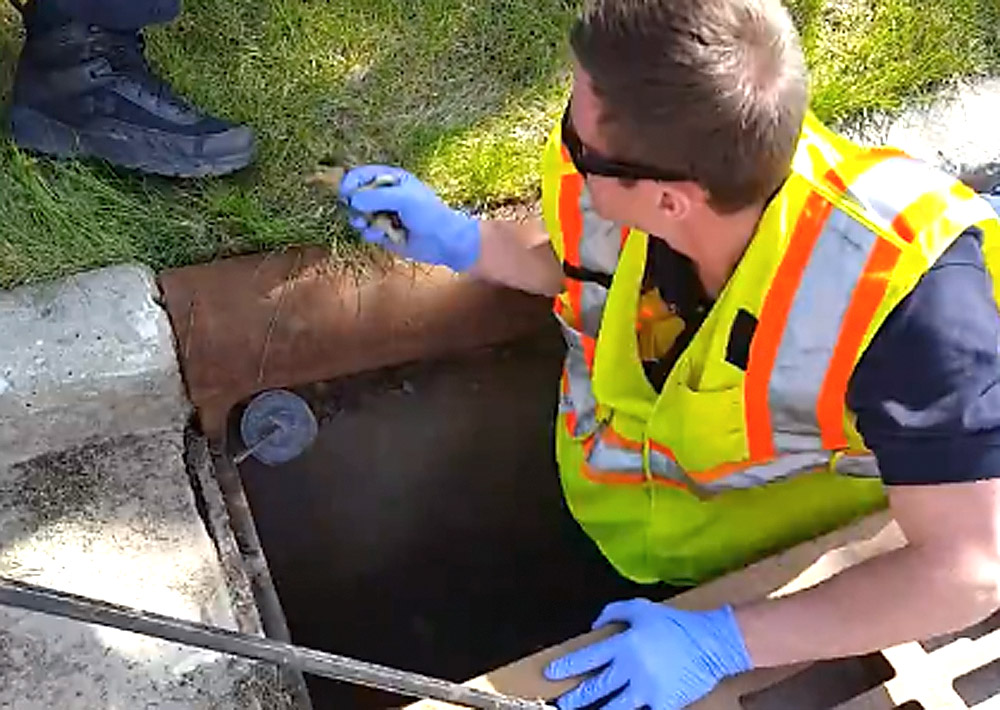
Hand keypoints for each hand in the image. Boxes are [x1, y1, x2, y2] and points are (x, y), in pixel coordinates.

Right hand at [340, 165, 480, 271]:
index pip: (361, 174)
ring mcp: (383, 213)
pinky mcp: (383, 232)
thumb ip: (376, 196)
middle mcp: (384, 194)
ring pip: (358, 214)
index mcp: (390, 179)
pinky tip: (382, 235)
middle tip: (358, 212)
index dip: (350, 182)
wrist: (443, 240)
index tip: (345, 193)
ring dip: (361, 220)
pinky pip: (367, 231)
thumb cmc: (428, 213)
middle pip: (356, 195)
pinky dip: (371, 233)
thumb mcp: (403, 198)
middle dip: (354, 204)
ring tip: (367, 223)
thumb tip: (351, 199)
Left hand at [544, 599, 751, 709]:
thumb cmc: (675, 624)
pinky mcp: (663, 703)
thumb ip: (614, 612)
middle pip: (596, 687)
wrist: (712, 642)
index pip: (587, 658)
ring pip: (615, 707)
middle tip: (562, 704)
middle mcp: (631, 668)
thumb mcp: (642, 608)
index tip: (550, 673)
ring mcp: (647, 689)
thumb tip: (593, 626)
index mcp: (624, 644)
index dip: (566, 666)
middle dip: (576, 698)